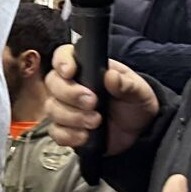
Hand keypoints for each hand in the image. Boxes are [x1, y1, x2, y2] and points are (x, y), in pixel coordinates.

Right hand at [42, 44, 158, 157]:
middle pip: (53, 82)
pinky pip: (56, 132)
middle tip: (92, 102)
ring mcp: (66, 108)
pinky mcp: (66, 129)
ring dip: (72, 116)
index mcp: (87, 68)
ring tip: (96, 121)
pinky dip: (70, 135)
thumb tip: (111, 76)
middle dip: (70, 93)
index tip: (70, 72)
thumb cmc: (135, 104)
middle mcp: (72, 85)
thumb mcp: (138, 91)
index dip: (61, 61)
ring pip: (52, 108)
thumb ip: (126, 84)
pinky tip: (86, 136)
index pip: (63, 55)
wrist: (138, 131)